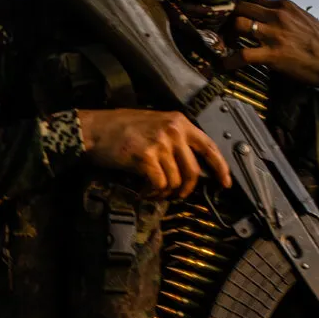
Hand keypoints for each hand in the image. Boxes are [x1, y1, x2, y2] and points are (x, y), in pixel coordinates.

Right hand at [78, 108, 230, 198]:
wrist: (93, 129)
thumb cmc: (119, 128)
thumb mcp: (154, 123)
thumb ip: (173, 138)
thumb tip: (189, 165)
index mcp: (179, 122)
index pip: (209, 146)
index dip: (221, 168)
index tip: (225, 183)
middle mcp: (173, 131)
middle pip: (193, 171)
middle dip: (186, 189)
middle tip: (177, 196)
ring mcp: (160, 143)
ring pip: (175, 181)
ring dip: (165, 192)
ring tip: (152, 191)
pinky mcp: (145, 156)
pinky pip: (159, 184)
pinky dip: (152, 192)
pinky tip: (143, 191)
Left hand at [227, 0, 318, 95]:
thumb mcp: (305, 20)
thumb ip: (285, 18)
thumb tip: (268, 20)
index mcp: (286, 6)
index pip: (254, 2)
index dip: (241, 11)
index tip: (235, 19)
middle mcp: (277, 16)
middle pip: (241, 9)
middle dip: (230, 19)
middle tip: (225, 31)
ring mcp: (274, 35)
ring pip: (238, 25)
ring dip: (227, 35)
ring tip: (224, 45)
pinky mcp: (272, 55)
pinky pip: (241, 54)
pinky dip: (229, 61)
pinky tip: (225, 65)